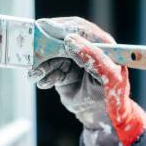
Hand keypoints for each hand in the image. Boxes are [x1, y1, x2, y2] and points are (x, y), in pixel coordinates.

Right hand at [28, 17, 145, 145]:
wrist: (103, 119)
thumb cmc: (113, 98)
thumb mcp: (109, 77)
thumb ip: (93, 58)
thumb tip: (70, 40)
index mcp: (102, 45)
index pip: (81, 29)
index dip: (63, 27)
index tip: (46, 28)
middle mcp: (87, 49)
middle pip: (62, 37)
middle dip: (46, 44)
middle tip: (32, 47)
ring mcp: (74, 60)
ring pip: (52, 54)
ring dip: (42, 63)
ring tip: (35, 73)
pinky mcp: (63, 72)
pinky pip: (48, 69)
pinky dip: (43, 74)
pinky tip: (43, 82)